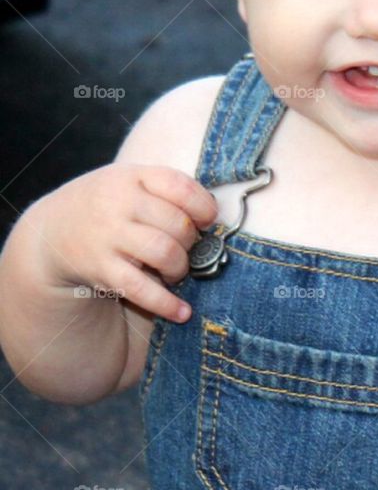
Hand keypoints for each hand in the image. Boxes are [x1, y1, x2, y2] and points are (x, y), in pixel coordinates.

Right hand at [37, 163, 217, 322]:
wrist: (52, 232)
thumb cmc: (107, 206)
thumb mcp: (129, 183)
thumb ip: (166, 191)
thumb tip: (212, 216)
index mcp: (131, 176)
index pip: (180, 187)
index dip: (203, 207)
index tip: (206, 220)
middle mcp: (118, 203)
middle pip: (178, 224)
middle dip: (191, 242)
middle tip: (185, 249)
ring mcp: (108, 236)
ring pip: (165, 253)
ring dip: (180, 267)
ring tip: (175, 271)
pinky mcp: (102, 269)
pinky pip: (142, 289)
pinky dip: (167, 304)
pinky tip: (182, 312)